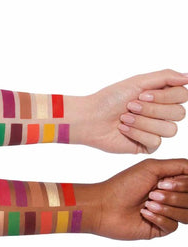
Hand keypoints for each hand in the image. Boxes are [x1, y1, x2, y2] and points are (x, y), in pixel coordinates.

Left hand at [73, 70, 187, 153]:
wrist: (90, 119)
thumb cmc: (110, 99)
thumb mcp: (138, 81)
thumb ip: (166, 76)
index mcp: (162, 97)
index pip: (183, 96)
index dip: (165, 96)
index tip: (142, 94)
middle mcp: (161, 114)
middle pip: (179, 113)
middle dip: (152, 109)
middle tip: (130, 106)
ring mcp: (155, 131)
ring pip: (169, 129)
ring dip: (143, 122)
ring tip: (124, 118)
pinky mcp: (146, 146)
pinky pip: (156, 142)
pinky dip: (137, 133)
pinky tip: (122, 130)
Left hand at [84, 158, 187, 239]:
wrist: (103, 207)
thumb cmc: (123, 185)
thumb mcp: (152, 167)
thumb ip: (180, 166)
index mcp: (171, 182)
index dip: (184, 185)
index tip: (163, 182)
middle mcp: (171, 197)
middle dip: (174, 196)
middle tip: (152, 193)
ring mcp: (166, 214)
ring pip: (187, 214)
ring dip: (167, 207)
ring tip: (147, 204)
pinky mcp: (159, 229)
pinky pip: (173, 226)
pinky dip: (159, 218)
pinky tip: (144, 214)